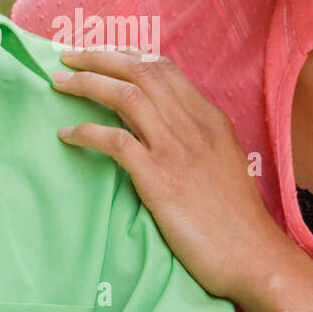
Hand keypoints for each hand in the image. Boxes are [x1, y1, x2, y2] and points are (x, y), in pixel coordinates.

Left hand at [51, 47, 278, 299]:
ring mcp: (177, 152)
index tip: (97, 54)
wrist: (254, 257)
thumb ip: (196, 137)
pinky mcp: (161, 182)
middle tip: (66, 57)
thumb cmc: (236, 219)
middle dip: (98, 57)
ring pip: (126, 96)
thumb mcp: (223, 161)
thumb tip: (163, 124)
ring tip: (58, 84)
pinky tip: (67, 134)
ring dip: (87, 83)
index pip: (163, 68)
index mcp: (210, 118)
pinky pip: (117, 142)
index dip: (125, 54)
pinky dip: (87, 131)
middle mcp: (194, 126)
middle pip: (140, 71)